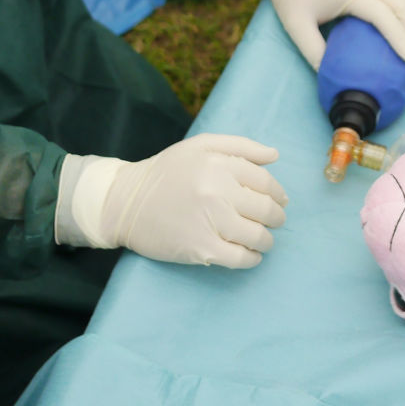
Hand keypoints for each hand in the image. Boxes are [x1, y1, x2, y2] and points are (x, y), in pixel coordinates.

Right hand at [75, 134, 288, 268]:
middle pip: (265, 209)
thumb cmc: (165, 172)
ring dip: (267, 240)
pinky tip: (251, 255)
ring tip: (263, 239)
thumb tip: (275, 156)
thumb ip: (241, 147)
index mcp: (219, 165)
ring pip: (257, 236)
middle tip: (275, 221)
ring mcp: (210, 222)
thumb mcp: (200, 146)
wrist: (124, 202)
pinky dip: (252, 259)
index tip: (280, 201)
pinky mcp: (201, 249)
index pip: (265, 182)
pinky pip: (240, 258)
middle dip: (276, 217)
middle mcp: (217, 192)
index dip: (278, 193)